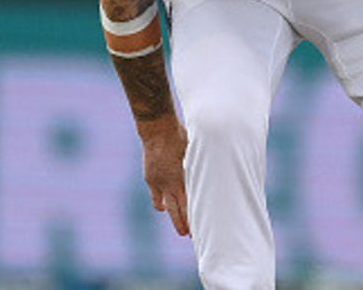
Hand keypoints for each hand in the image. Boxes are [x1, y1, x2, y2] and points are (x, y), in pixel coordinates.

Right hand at [139, 117, 189, 235]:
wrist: (158, 128)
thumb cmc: (182, 137)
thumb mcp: (196, 153)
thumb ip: (200, 168)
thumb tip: (213, 175)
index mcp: (183, 179)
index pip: (189, 206)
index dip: (194, 219)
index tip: (198, 229)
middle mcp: (170, 184)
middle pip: (176, 212)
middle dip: (182, 225)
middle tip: (187, 234)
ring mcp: (158, 182)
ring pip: (163, 206)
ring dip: (170, 212)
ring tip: (176, 218)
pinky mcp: (149, 178)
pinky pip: (155, 196)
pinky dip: (160, 200)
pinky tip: (164, 203)